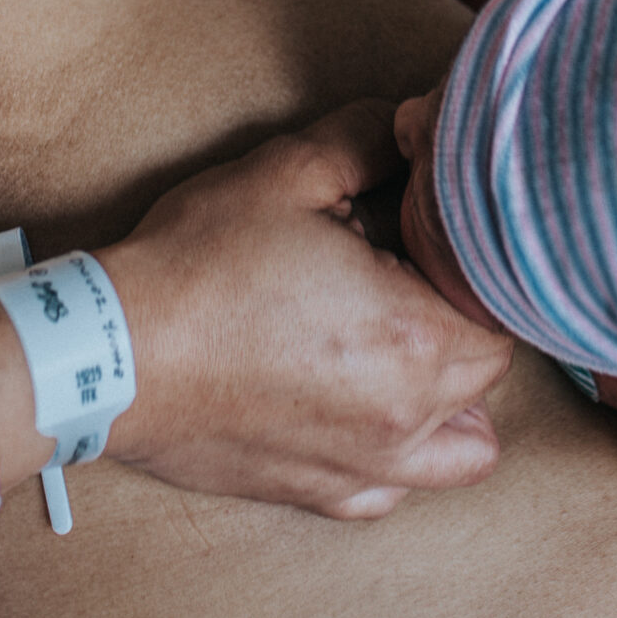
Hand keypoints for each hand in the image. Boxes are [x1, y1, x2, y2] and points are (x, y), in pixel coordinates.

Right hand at [103, 102, 513, 518]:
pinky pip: (392, 491)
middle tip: (400, 272)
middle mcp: (407, 416)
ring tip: (398, 346)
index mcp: (416, 335)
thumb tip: (420, 124)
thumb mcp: (288, 171)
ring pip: (465, 447)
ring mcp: (364, 467)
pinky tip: (358, 406)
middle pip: (489, 368)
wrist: (111, 355)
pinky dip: (394, 454)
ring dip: (451, 397)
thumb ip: (372, 139)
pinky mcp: (318, 493)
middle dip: (462, 314)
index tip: (426, 233)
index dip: (474, 258)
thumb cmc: (198, 264)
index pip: (505, 300)